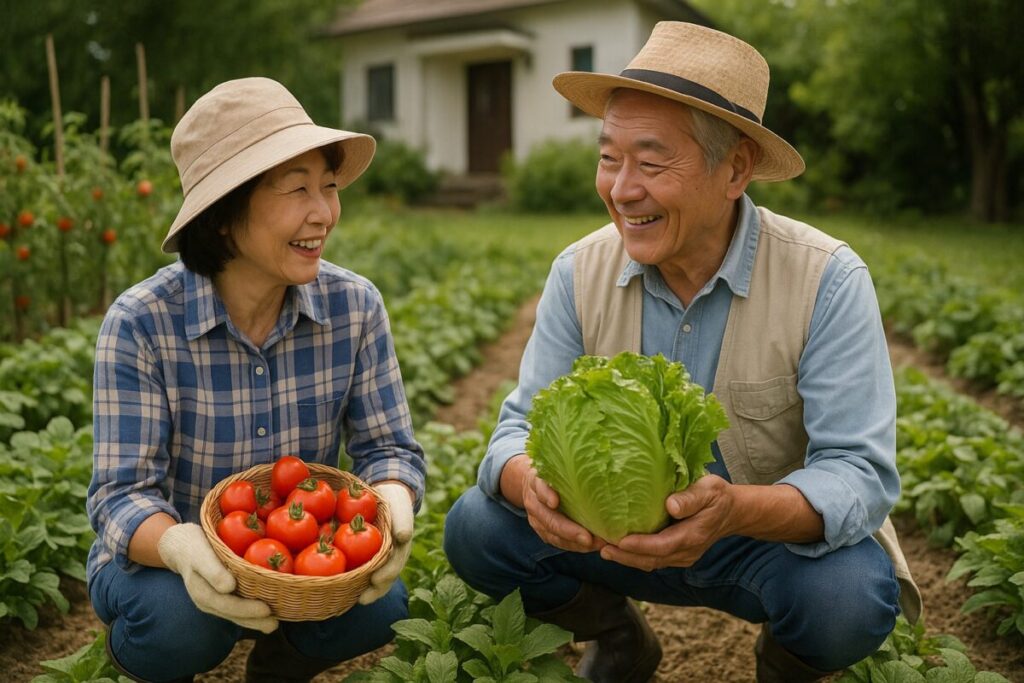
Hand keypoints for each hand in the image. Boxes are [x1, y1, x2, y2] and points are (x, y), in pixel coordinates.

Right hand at [157, 523, 277, 632]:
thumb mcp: (201, 552)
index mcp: (201, 590)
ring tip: (273, 625)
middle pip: (231, 612)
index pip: (226, 603)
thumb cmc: (194, 545)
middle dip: (253, 619)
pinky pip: (232, 609)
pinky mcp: (216, 599)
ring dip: (253, 621)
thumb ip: (212, 570)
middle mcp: (205, 599)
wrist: (182, 546)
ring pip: (232, 614)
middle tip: (275, 623)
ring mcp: (210, 601)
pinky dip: (248, 614)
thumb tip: (228, 588)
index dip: (246, 608)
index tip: (266, 609)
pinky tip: (264, 616)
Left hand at [358, 483, 413, 604]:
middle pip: (385, 578)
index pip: (395, 565)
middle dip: (375, 590)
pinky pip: (363, 570)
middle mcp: (392, 556)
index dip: (386, 575)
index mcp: (401, 547)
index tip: (376, 581)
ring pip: (375, 578)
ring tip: (354, 601)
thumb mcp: (400, 506)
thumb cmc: (393, 501)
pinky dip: (355, 579)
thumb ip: (402, 520)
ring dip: (366, 590)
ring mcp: (381, 558)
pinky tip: (342, 587)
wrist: (387, 495)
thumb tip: (402, 537)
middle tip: (363, 599)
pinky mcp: (369, 555)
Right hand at [521, 465, 605, 553]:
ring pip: (552, 534)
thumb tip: (601, 464)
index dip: (546, 495)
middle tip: (588, 538)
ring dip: (574, 542)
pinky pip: (556, 542)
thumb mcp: (556, 464)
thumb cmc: (553, 472)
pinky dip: (573, 546)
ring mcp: (535, 518)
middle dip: (568, 530)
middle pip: (547, 518)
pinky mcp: (541, 530)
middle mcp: (533, 501)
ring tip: (595, 544)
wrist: (531, 483)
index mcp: (536, 481)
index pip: (539, 487)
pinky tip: (590, 546)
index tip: (555, 503)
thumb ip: (570, 468)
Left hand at [599, 474, 734, 570]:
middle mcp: (687, 551)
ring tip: (602, 549)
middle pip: (652, 559)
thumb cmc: (718, 496)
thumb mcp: (709, 490)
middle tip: (601, 548)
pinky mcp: (676, 555)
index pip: (663, 545)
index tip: (619, 541)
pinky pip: (654, 559)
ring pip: (651, 562)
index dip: (640, 546)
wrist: (732, 512)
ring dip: (627, 558)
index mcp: (693, 535)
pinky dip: (635, 556)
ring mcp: (682, 556)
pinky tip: (618, 548)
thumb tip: (670, 505)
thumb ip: (690, 498)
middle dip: (625, 556)